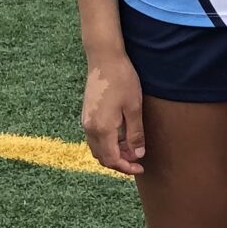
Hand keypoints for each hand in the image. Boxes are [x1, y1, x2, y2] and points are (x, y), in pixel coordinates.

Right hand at [81, 56, 147, 175]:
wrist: (104, 59)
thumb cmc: (122, 80)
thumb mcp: (134, 108)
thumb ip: (135, 134)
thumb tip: (138, 154)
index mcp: (102, 128)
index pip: (111, 159)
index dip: (126, 167)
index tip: (140, 168)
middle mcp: (89, 128)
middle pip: (102, 157)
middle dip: (120, 162)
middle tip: (138, 161)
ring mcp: (86, 121)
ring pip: (98, 148)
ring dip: (113, 153)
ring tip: (132, 148)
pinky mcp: (87, 114)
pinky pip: (95, 138)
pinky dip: (108, 143)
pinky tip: (122, 137)